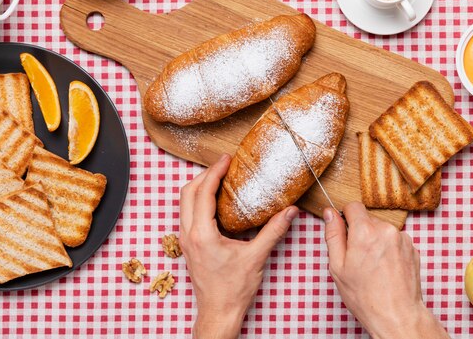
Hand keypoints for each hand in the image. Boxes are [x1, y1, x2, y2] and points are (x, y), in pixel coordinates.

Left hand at [180, 154, 298, 338]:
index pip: (203, 193)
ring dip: (199, 187)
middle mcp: (189, 234)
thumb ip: (273, 231)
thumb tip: (289, 211)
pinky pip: (187, 214)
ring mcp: (185, 240)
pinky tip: (215, 201)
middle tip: (223, 166)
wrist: (218, 312)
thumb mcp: (256, 257)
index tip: (226, 160)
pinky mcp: (188, 245)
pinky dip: (198, 200)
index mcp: (202, 235)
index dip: (215, 172)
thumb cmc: (233, 290)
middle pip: (187, 193)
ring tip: (219, 179)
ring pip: (184, 203)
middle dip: (204, 175)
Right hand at [323, 203, 449, 338]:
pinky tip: (386, 268)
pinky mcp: (412, 248)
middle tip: (358, 257)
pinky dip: (389, 248)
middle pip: (368, 218)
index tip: (345, 232)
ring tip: (374, 265)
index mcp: (365, 231)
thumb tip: (330, 213)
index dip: (346, 217)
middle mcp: (386, 229)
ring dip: (376, 240)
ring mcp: (402, 238)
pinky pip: (395, 239)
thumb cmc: (365, 295)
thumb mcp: (338, 266)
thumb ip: (333, 234)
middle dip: (361, 232)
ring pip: (382, 229)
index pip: (353, 206)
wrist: (397, 315)